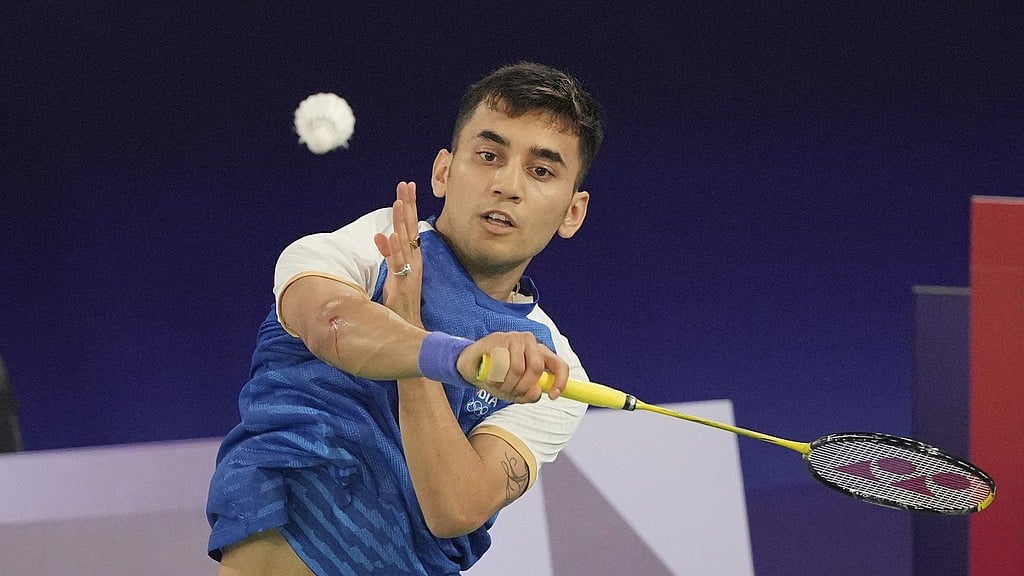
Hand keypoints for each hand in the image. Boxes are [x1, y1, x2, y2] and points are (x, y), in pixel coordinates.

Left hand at [374, 182, 422, 326]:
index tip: (407, 187)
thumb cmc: (400, 298)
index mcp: (413, 255)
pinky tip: (389, 235)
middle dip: (408, 205)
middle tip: (406, 185)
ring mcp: (409, 269)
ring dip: (401, 222)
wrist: (408, 323)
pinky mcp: (402, 281)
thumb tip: (381, 236)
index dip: (409, 206)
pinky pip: (397, 263)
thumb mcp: (394, 271)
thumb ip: (389, 253)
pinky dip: (392, 249)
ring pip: (405, 241)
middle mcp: (414, 259)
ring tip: (398, 203)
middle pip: (410, 228)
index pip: (411, 226)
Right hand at [455, 331, 567, 403]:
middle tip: (510, 392)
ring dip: (506, 384)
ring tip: (497, 384)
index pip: (559, 365)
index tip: (552, 396)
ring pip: (518, 368)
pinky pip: (501, 364)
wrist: (470, 366)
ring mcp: (514, 337)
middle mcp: (530, 342)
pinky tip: (490, 376)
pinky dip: (495, 377)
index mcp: (540, 354)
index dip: (560, 381)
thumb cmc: (496, 377)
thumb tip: (537, 392)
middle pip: (536, 368)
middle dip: (522, 387)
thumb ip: (528, 395)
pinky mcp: (498, 338)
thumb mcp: (515, 392)